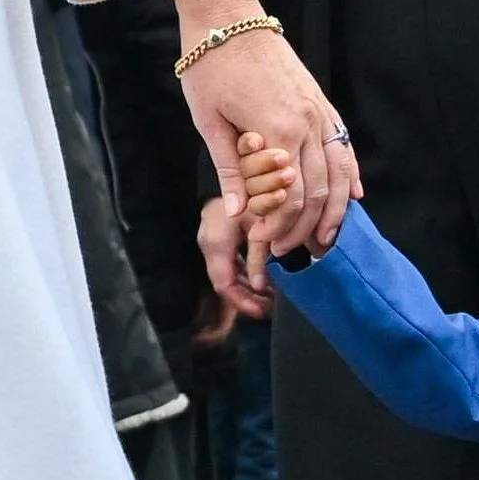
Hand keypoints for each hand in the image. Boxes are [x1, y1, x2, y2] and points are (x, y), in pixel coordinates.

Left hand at [175, 0, 356, 279]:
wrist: (228, 17)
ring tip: (325, 239)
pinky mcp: (321, 102)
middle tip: (288, 250)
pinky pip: (343, 144)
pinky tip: (354, 195)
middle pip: (317, 189)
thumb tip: (239, 214)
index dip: (279, 224)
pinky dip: (350, 173)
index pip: (289, 194)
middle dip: (304, 225)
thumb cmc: (211, 66)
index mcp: (278, 128)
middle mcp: (307, 121)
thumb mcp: (209, 120)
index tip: (265, 243)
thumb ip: (231, 169)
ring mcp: (319, 111)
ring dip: (335, 209)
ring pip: (339, 171)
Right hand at [199, 199, 271, 320]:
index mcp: (216, 243)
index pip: (224, 284)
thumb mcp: (259, 226)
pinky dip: (244, 272)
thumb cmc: (251, 192)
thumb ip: (260, 258)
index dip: (242, 302)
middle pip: (224, 282)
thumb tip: (262, 287)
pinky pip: (228, 262)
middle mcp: (208, 244)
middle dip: (246, 298)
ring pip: (226, 273)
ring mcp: (211, 240)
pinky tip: (262, 277)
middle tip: (269, 307)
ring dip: (247, 286)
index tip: (261, 311)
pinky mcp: (217, 236)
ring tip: (270, 295)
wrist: (239, 168)